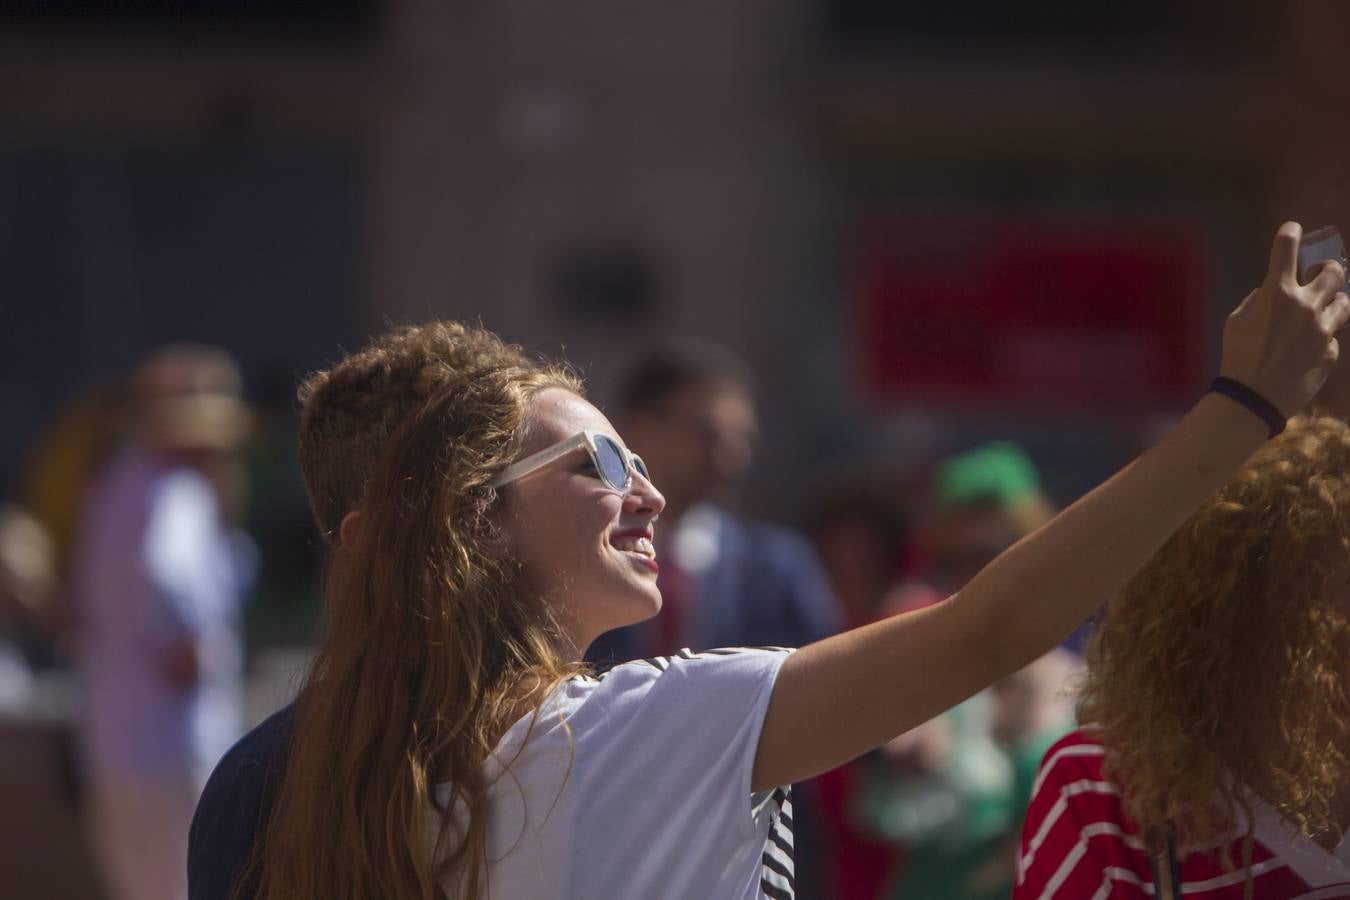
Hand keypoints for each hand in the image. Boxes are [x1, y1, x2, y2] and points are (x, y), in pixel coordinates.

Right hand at [1220, 222, 1349, 416]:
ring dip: (1334, 303)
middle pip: (1334, 272)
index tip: (1293, 229)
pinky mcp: (1330, 351)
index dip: (1290, 233)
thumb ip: (1260, 300)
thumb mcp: (1237, 321)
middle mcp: (1305, 306)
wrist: (1253, 397)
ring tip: (1324, 310)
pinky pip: (1333, 336)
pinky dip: (1322, 338)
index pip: (1287, 247)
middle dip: (1329, 269)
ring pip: (1345, 303)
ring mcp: (1322, 329)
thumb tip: (1274, 293)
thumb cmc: (1237, 356)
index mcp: (1276, 294)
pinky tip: (1305, 350)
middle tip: (1323, 273)